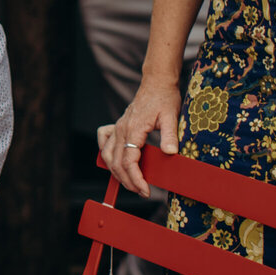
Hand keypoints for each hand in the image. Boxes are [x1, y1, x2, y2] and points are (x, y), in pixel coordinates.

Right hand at [100, 76, 181, 195]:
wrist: (156, 82)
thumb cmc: (164, 98)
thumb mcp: (171, 117)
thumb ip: (169, 136)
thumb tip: (171, 153)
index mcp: (133, 130)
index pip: (129, 161)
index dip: (136, 179)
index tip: (146, 190)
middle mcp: (121, 130)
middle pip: (116, 163)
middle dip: (128, 181)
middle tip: (142, 191)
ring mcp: (118, 128)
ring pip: (108, 155)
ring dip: (116, 172)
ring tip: (130, 183)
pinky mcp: (118, 126)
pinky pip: (104, 142)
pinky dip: (106, 154)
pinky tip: (113, 161)